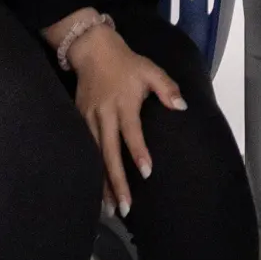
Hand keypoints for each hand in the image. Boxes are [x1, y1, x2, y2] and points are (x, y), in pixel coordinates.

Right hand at [65, 24, 186, 214]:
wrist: (92, 50)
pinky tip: (94, 189)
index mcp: (123, 103)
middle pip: (109, 153)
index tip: (146, 172)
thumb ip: (167, 88)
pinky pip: (85, 150)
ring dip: (101, 183)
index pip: (131, 132)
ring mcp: (88, 119)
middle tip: (124, 208)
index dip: (138, 152)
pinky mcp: (78, 120)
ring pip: (94, 156)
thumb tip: (182, 107)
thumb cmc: (126, 63)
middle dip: (116, 182)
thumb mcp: (150, 70)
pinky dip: (90, 171)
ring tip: (109, 209)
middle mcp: (104, 114)